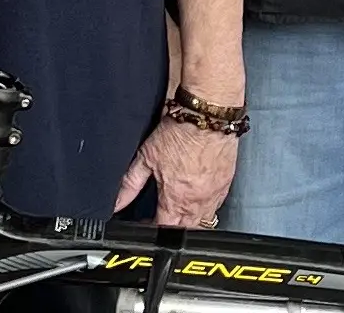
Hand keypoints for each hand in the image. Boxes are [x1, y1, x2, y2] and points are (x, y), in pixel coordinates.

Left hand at [116, 116, 237, 227]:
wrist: (209, 113)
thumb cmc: (181, 131)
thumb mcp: (147, 156)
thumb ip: (130, 183)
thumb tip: (117, 202)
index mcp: (176, 198)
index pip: (163, 229)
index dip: (151, 229)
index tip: (145, 223)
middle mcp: (198, 202)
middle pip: (185, 231)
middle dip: (172, 229)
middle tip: (161, 217)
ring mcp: (215, 194)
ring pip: (203, 222)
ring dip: (190, 221)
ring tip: (179, 210)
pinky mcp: (226, 183)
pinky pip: (216, 206)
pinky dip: (205, 206)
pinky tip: (196, 196)